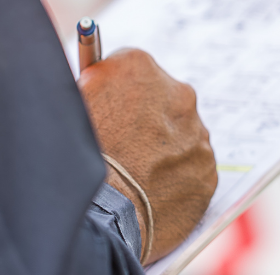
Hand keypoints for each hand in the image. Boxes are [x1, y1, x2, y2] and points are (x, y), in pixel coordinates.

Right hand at [79, 48, 216, 262]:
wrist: (99, 213)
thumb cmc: (74, 156)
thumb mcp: (72, 101)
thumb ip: (94, 82)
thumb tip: (100, 79)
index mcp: (138, 66)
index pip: (131, 72)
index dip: (117, 97)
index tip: (110, 115)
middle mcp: (177, 92)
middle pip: (163, 101)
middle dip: (147, 121)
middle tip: (122, 149)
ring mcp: (197, 133)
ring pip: (181, 137)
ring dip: (163, 151)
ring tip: (132, 178)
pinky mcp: (207, 172)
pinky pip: (192, 170)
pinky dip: (175, 180)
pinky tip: (149, 194)